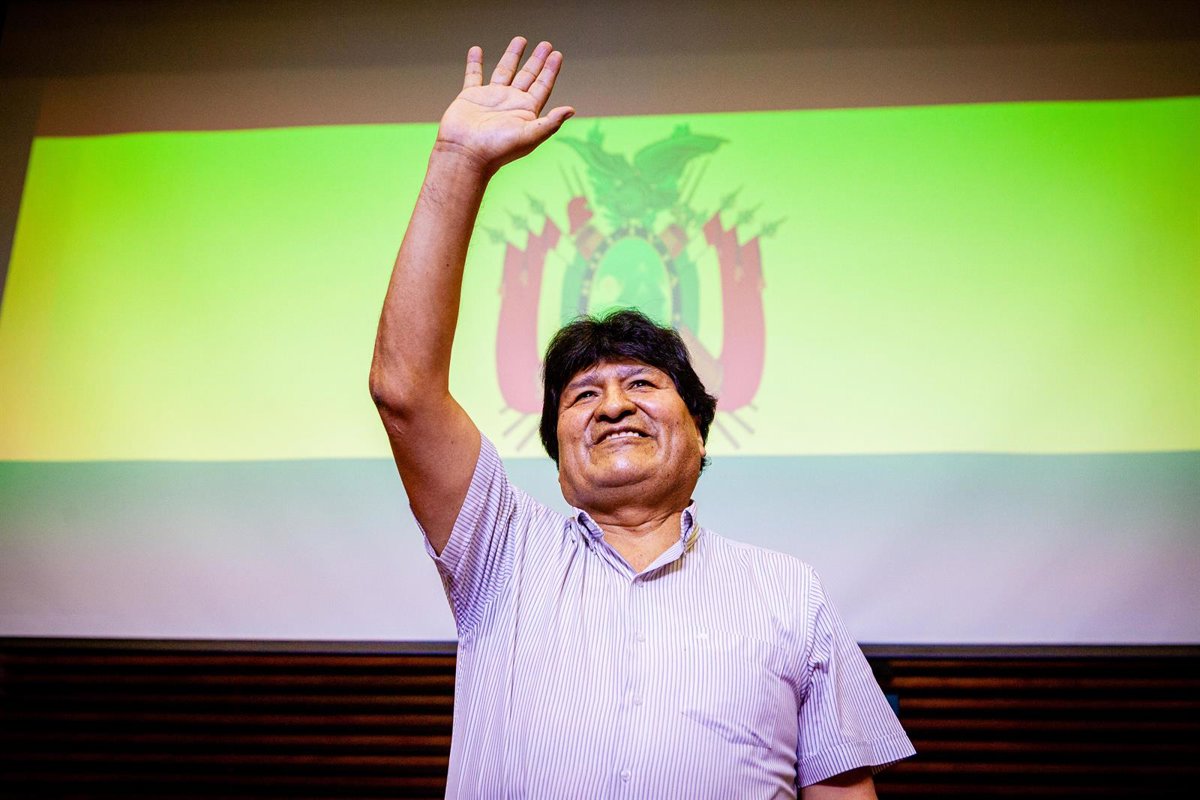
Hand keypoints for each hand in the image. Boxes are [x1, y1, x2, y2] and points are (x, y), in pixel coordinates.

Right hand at [435, 36, 573, 176]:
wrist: (466, 154)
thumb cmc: (497, 149)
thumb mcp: (529, 136)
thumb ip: (550, 122)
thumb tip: (571, 110)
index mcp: (526, 112)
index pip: (542, 86)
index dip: (550, 70)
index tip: (557, 54)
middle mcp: (510, 103)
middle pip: (528, 76)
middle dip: (537, 60)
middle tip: (545, 45)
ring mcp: (491, 99)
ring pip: (504, 71)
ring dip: (512, 55)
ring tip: (520, 40)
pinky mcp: (471, 97)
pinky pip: (473, 75)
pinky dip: (474, 63)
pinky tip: (477, 50)